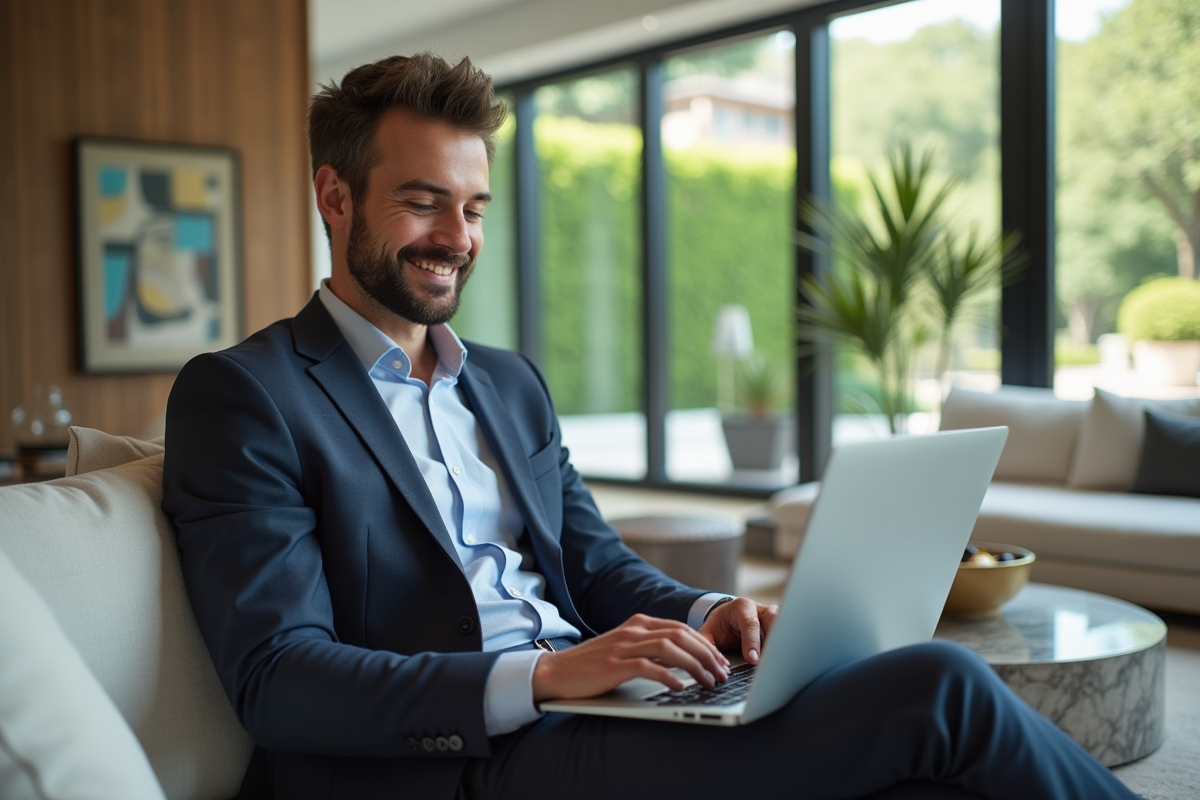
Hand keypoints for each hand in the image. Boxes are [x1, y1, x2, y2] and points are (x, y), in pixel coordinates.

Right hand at [532, 614, 730, 702]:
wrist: (557, 671)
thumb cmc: (592, 665)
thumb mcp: (625, 650)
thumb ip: (650, 650)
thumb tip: (682, 663)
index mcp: (638, 624)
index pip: (681, 628)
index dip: (705, 645)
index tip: (719, 661)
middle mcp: (633, 630)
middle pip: (681, 635)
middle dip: (707, 654)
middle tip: (721, 673)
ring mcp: (623, 646)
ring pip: (669, 649)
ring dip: (694, 665)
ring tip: (708, 681)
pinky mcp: (614, 665)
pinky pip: (647, 667)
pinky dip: (668, 676)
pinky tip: (680, 687)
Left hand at [698, 597, 778, 664]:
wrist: (731, 617)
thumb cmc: (722, 625)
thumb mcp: (710, 631)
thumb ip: (707, 643)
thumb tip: (710, 662)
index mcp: (743, 607)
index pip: (750, 624)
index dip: (752, 642)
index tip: (753, 659)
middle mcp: (761, 610)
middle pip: (774, 623)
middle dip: (773, 642)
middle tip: (770, 663)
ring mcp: (774, 618)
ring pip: (784, 629)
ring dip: (782, 646)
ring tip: (778, 664)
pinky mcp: (782, 627)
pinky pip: (787, 637)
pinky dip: (785, 648)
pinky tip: (782, 661)